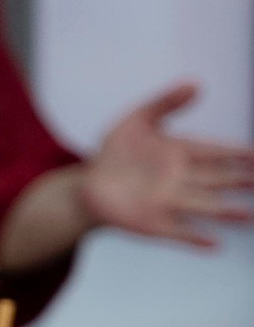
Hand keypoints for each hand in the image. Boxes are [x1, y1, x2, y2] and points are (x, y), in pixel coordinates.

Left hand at [76, 85, 253, 247]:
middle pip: (218, 179)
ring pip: (204, 206)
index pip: (217, 152)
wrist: (88, 185)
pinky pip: (179, 231)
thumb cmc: (116, 152)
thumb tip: (196, 83)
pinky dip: (195, 237)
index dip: (239, 154)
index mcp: (181, 152)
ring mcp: (169, 202)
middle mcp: (182, 179)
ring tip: (249, 215)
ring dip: (227, 211)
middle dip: (241, 180)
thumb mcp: (137, 120)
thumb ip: (166, 102)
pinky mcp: (154, 223)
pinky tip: (215, 243)